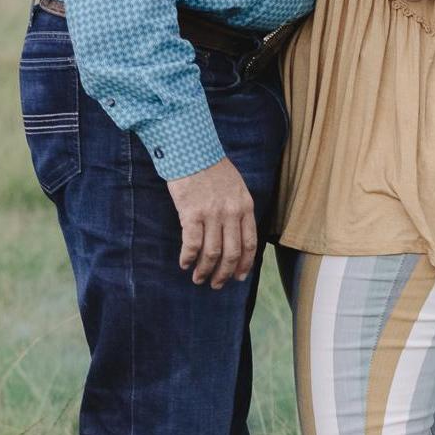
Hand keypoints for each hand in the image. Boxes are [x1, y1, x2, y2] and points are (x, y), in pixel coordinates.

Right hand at [166, 155, 257, 288]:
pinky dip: (188, 257)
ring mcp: (212, 213)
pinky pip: (193, 243)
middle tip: (216, 285)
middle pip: (232, 253)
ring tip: (198, 278)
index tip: (238, 277)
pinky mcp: (192, 212)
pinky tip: (184, 263)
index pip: (250, 244)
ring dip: (205, 270)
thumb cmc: (212, 168)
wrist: (192, 149)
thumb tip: (235, 234)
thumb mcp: (236, 186)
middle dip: (224, 273)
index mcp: (245, 207)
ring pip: (213, 253)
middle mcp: (231, 213)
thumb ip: (239, 209)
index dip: (244, 264)